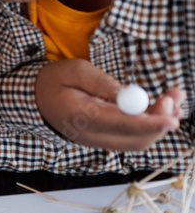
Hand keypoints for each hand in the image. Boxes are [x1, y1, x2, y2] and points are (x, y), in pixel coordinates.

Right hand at [35, 59, 183, 150]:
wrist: (37, 99)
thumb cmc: (55, 81)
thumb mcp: (75, 71)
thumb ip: (102, 83)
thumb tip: (131, 95)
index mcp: (80, 117)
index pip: (120, 125)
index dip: (149, 123)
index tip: (171, 118)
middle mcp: (92, 136)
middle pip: (136, 138)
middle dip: (161, 120)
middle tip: (174, 97)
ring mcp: (100, 141)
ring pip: (139, 141)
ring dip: (161, 122)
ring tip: (175, 98)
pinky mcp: (107, 139)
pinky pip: (134, 138)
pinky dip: (152, 125)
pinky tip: (163, 107)